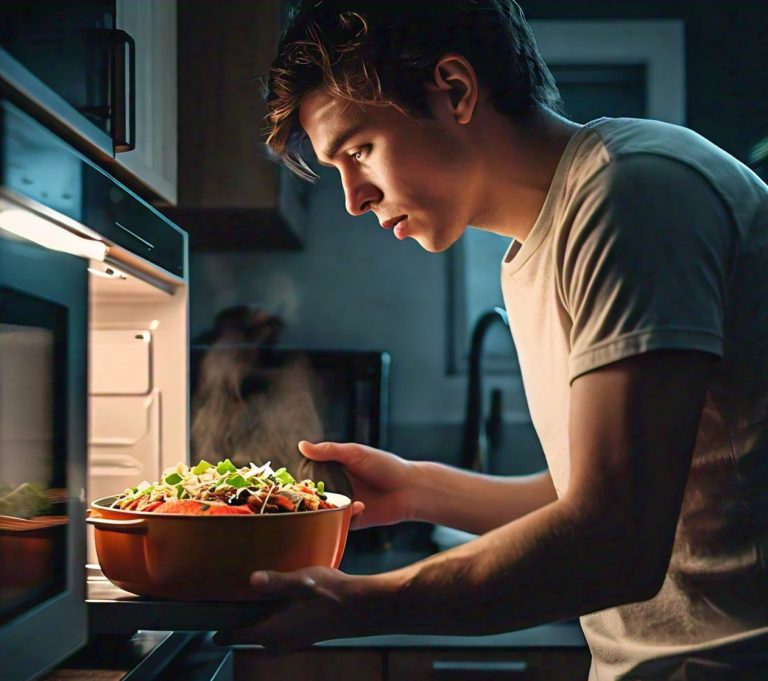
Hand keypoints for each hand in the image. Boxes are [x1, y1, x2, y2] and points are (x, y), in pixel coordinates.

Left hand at [213, 567, 390, 651]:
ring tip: (249, 604)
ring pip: (262, 638)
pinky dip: (270, 624)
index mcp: (271, 631)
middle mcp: (277, 642)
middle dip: (236, 626)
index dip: (219, 629)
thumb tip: (253, 579)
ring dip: (255, 625)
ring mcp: (291, 642)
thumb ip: (276, 582)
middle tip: (227, 604)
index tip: (206, 618)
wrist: (359, 608)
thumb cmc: (330, 594)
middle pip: (247, 639)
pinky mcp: (303, 638)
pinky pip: (277, 635)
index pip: (234, 636)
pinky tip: (276, 606)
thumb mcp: (301, 582)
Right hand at [299, 441, 415, 528]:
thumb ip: (329, 451)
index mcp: (336, 469)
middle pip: (314, 495)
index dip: (303, 476)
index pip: (310, 474)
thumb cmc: (385, 466)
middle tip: (310, 495)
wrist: (410, 489)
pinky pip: (338, 523)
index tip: (294, 479)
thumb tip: (302, 445)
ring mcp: (344, 505)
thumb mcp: (355, 453)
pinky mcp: (352, 521)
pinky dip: (343, 517)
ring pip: (323, 512)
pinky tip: (360, 505)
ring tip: (333, 502)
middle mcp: (337, 487)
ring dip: (326, 509)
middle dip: (311, 496)